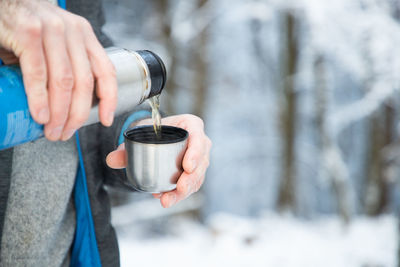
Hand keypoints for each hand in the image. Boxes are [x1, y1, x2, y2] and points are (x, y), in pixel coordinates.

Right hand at [0, 0, 116, 140]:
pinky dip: (40, 98)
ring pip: (64, 81)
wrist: (4, 0)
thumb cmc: (28, 25)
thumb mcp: (57, 42)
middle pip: (84, 82)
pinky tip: (40, 114)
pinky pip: (39, 73)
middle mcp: (73, 31)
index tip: (105, 119)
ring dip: (59, 112)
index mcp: (84, 35)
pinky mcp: (29, 33)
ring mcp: (52, 30)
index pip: (106, 70)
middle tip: (65, 132)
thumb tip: (66, 103)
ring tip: (52, 130)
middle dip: (77, 115)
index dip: (109, 99)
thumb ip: (66, 66)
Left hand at [106, 114, 211, 207]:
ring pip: (197, 177)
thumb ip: (126, 147)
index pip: (198, 137)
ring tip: (167, 200)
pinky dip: (179, 194)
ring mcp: (200, 159)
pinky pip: (192, 185)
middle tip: (180, 188)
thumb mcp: (140, 132)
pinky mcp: (195, 172)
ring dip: (184, 191)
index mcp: (191, 125)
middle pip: (201, 162)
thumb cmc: (154, 130)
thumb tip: (111, 160)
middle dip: (191, 178)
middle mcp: (200, 142)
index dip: (196, 152)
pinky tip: (165, 199)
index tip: (187, 166)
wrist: (157, 135)